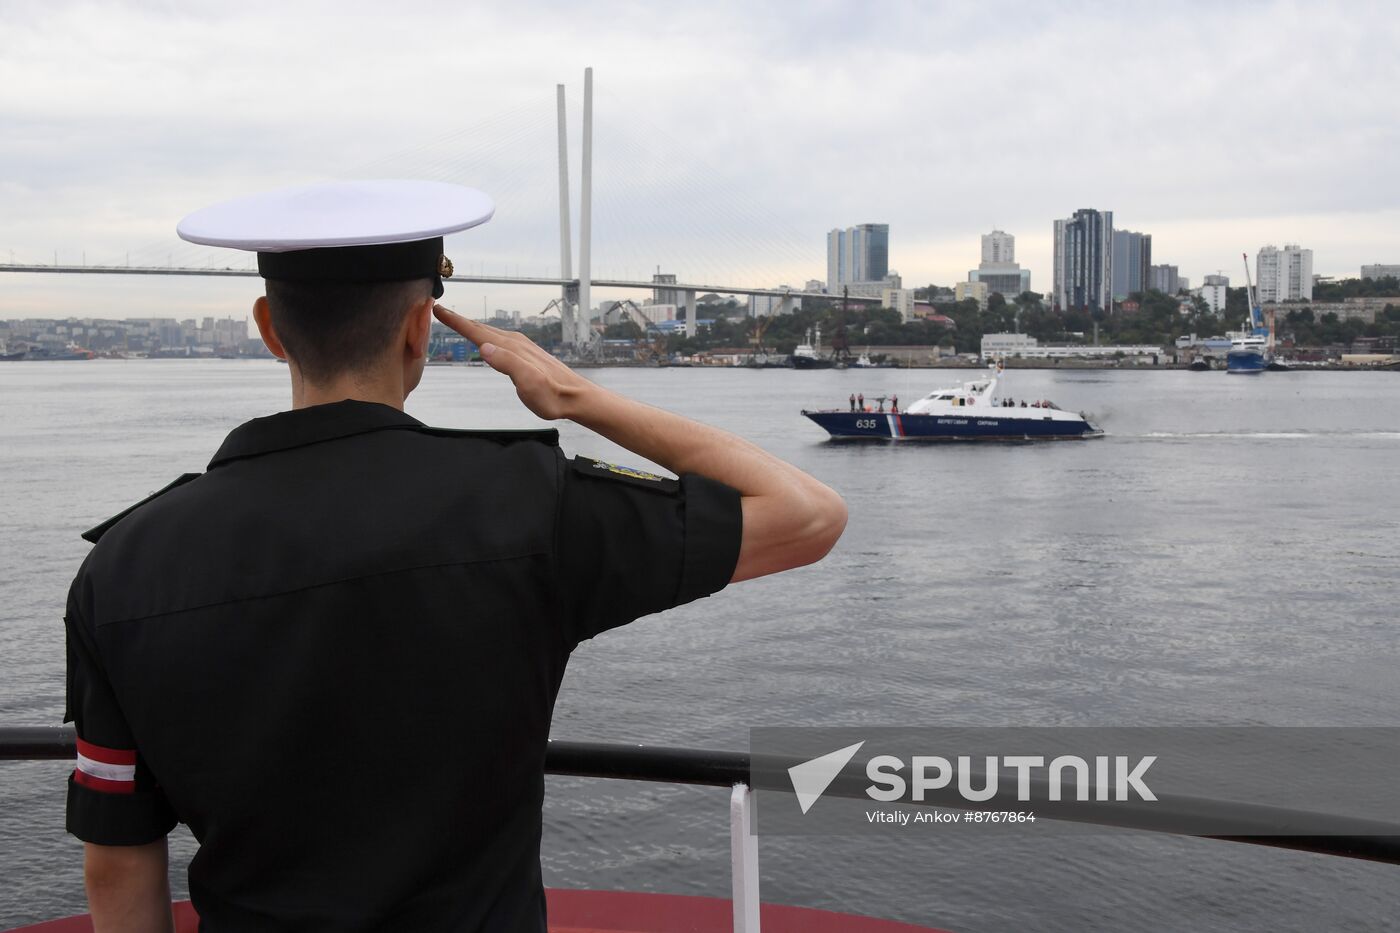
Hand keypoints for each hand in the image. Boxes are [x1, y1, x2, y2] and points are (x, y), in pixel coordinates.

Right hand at [432, 305, 597, 420]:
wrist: (575, 398)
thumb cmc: (552, 396)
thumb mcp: (528, 383)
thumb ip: (507, 364)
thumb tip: (484, 348)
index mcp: (511, 348)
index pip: (477, 331)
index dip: (456, 321)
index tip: (438, 309)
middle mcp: (515, 343)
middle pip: (481, 328)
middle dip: (460, 319)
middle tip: (440, 310)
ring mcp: (521, 347)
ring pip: (490, 333)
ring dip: (472, 326)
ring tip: (457, 322)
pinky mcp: (526, 355)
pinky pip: (499, 340)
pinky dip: (486, 335)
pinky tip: (486, 339)